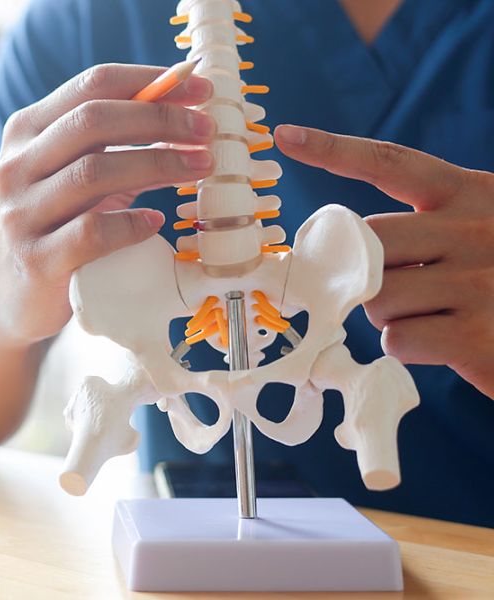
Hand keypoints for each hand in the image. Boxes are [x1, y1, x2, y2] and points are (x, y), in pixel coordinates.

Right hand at [0, 64, 215, 345]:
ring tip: (199, 167)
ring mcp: (21, 214)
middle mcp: (17, 166)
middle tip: (206, 131)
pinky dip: (131, 224)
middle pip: (93, 121)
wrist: (0, 297)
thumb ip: (110, 147)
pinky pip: (92, 233)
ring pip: (94, 172)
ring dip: (158, 164)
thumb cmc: (49, 228)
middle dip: (160, 119)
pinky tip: (156, 222)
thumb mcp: (68, 177)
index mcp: (26, 132)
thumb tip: (182, 118)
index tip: (199, 90)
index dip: (151, 81)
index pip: (91, 85)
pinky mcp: (36, 261)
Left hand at [276, 124, 493, 398]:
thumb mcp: (483, 235)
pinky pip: (398, 340)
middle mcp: (476, 228)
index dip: (335, 150)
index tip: (286, 135)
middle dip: (366, 273)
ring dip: (389, 317)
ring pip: (377, 298)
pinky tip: (447, 343)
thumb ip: (427, 232)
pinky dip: (410, 348)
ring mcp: (479, 281)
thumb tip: (354, 252)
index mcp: (473, 194)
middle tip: (394, 290)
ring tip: (432, 317)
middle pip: (369, 243)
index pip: (392, 163)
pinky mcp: (476, 334)